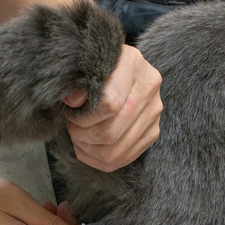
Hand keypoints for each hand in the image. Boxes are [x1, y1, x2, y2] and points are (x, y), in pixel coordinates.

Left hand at [63, 45, 162, 172]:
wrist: (116, 68)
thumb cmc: (95, 69)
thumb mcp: (83, 68)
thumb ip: (76, 83)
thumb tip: (73, 101)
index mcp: (132, 64)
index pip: (108, 104)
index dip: (83, 117)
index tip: (71, 113)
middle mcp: (149, 88)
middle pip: (111, 132)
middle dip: (83, 136)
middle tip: (73, 127)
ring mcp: (154, 112)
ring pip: (115, 151)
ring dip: (89, 149)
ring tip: (79, 136)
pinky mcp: (153, 131)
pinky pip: (123, 159)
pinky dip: (98, 159)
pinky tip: (88, 146)